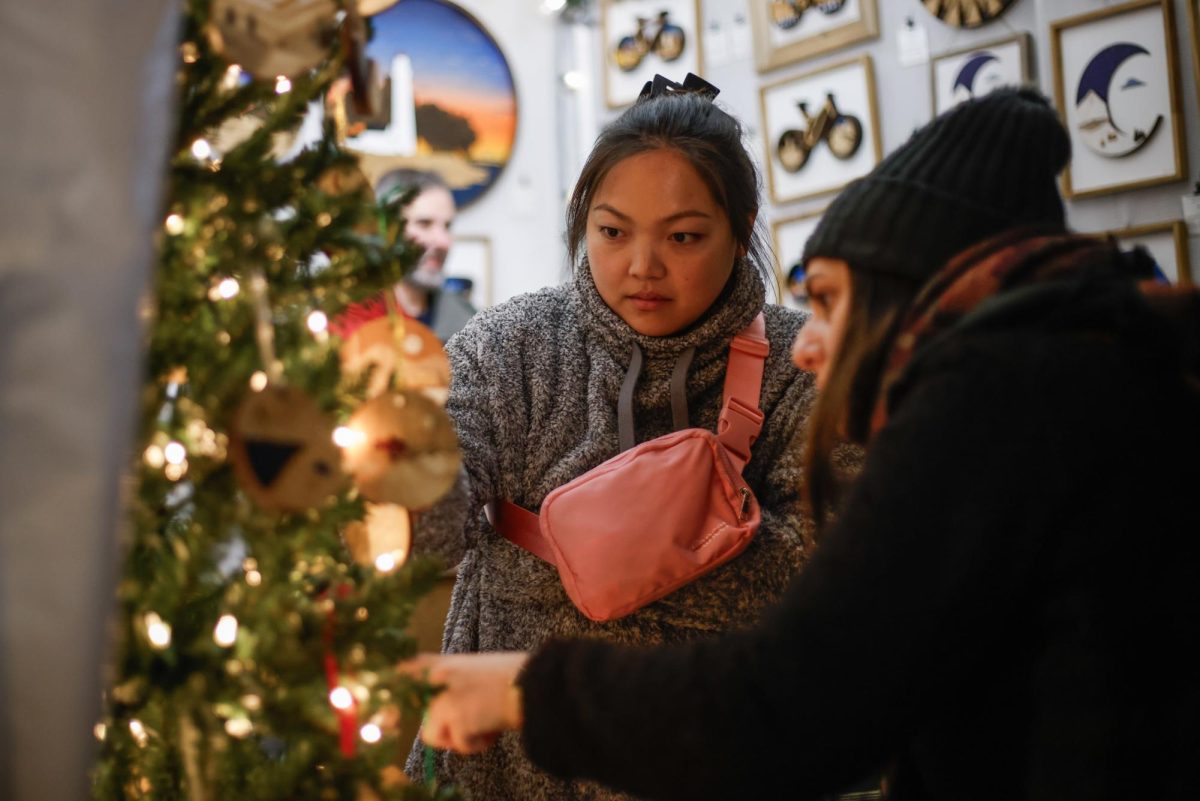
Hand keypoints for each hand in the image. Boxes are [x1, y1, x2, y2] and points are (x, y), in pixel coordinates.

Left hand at [401, 651, 528, 753]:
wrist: (536, 684)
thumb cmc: (516, 677)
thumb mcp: (479, 669)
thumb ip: (455, 683)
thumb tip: (443, 710)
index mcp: (446, 662)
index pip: (406, 670)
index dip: (394, 688)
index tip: (387, 708)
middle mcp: (440, 676)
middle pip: (415, 710)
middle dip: (436, 727)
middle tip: (458, 728)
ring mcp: (445, 696)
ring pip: (432, 734)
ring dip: (457, 739)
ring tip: (482, 730)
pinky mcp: (456, 717)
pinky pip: (456, 744)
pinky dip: (475, 746)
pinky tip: (491, 734)